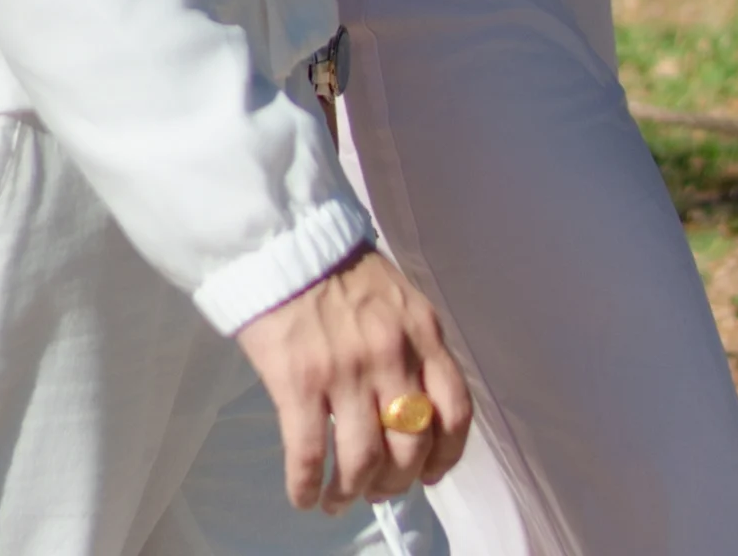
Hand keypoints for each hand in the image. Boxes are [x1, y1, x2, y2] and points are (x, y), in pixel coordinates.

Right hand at [236, 248, 471, 511]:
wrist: (282, 238)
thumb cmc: (337, 267)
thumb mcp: (395, 297)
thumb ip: (411, 345)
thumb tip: (411, 409)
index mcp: (422, 331)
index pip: (456, 411)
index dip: (445, 455)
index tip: (428, 473)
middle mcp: (392, 355)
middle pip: (411, 446)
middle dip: (395, 482)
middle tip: (376, 490)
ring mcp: (346, 371)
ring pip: (364, 461)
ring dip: (351, 493)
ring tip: (337, 499)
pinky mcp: (299, 382)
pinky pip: (309, 455)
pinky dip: (306, 487)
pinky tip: (303, 495)